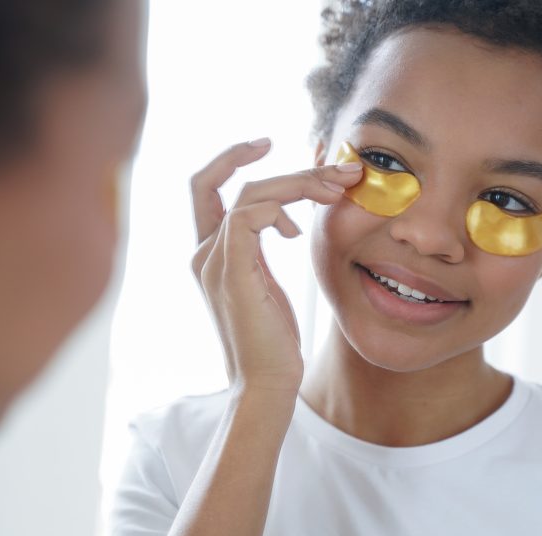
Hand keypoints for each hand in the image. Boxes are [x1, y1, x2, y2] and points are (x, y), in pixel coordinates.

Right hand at [189, 139, 361, 393]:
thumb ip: (267, 247)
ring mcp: (214, 263)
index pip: (205, 187)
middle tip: (336, 171)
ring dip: (298, 184)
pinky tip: (298, 226)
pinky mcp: (232, 274)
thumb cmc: (273, 342)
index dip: (231, 157)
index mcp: (211, 253)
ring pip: (248, 194)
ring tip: (336, 191)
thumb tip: (290, 217)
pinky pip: (245, 218)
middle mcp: (204, 253)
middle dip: (284, 167)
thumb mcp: (270, 284)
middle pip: (226, 181)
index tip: (268, 143)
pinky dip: (276, 207)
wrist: (266, 385)